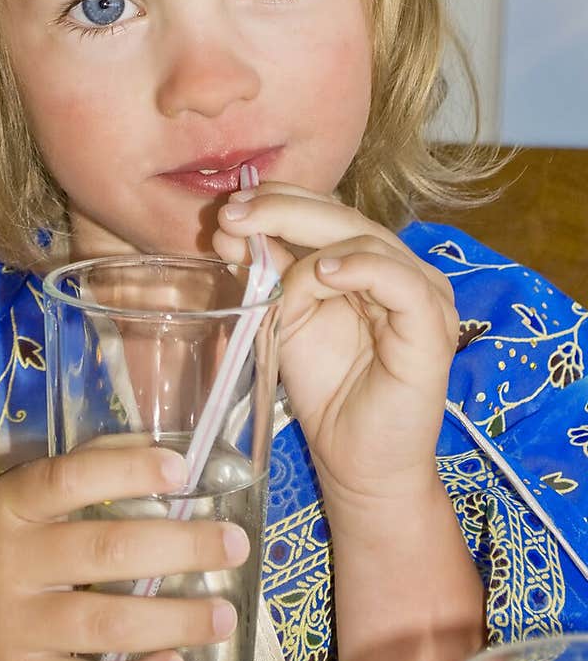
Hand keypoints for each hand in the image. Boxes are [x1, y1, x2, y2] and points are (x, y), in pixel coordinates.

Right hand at [0, 444, 248, 660]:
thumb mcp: (4, 499)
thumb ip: (71, 482)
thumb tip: (152, 456)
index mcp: (8, 507)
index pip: (70, 478)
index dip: (127, 469)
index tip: (181, 469)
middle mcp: (11, 561)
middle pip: (104, 549)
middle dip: (179, 547)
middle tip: (231, 543)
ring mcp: (13, 624)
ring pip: (104, 621)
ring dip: (173, 619)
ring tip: (220, 614)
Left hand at [212, 183, 458, 509]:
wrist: (357, 460)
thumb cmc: (326, 389)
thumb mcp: (285, 319)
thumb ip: (267, 273)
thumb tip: (228, 228)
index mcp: (367, 261)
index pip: (327, 211)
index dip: (280, 200)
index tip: (232, 207)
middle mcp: (399, 268)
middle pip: (345, 218)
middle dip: (284, 210)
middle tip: (236, 214)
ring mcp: (422, 294)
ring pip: (369, 241)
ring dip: (311, 240)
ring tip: (266, 255)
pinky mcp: (432, 327)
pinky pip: (401, 283)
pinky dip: (362, 269)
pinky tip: (323, 273)